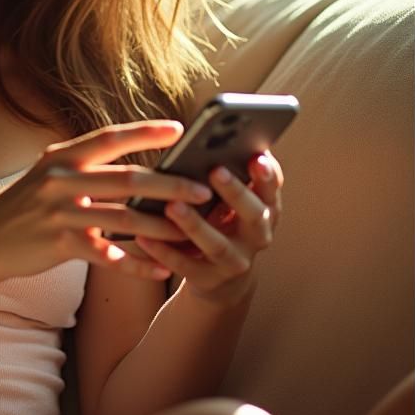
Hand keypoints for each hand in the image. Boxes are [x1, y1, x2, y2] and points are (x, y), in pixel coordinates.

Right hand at [0, 121, 218, 287]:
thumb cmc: (23, 208)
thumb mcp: (47, 177)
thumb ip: (85, 170)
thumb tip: (136, 170)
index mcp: (61, 157)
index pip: (109, 137)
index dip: (146, 132)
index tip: (180, 130)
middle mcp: (60, 179)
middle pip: (127, 178)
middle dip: (170, 184)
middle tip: (204, 189)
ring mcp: (59, 212)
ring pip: (124, 218)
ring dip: (163, 226)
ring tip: (193, 231)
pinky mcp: (59, 244)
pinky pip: (109, 255)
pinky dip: (136, 263)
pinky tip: (160, 269)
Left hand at [133, 151, 281, 306]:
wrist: (220, 278)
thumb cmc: (221, 220)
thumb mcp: (232, 200)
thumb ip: (228, 174)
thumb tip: (213, 135)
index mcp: (265, 210)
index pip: (272, 190)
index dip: (267, 175)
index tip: (256, 156)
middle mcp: (257, 237)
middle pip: (254, 215)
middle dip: (236, 193)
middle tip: (216, 171)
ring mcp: (235, 261)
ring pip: (217, 244)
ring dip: (195, 224)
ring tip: (173, 206)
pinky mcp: (209, 279)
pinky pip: (185, 266)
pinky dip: (164, 252)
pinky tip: (143, 237)